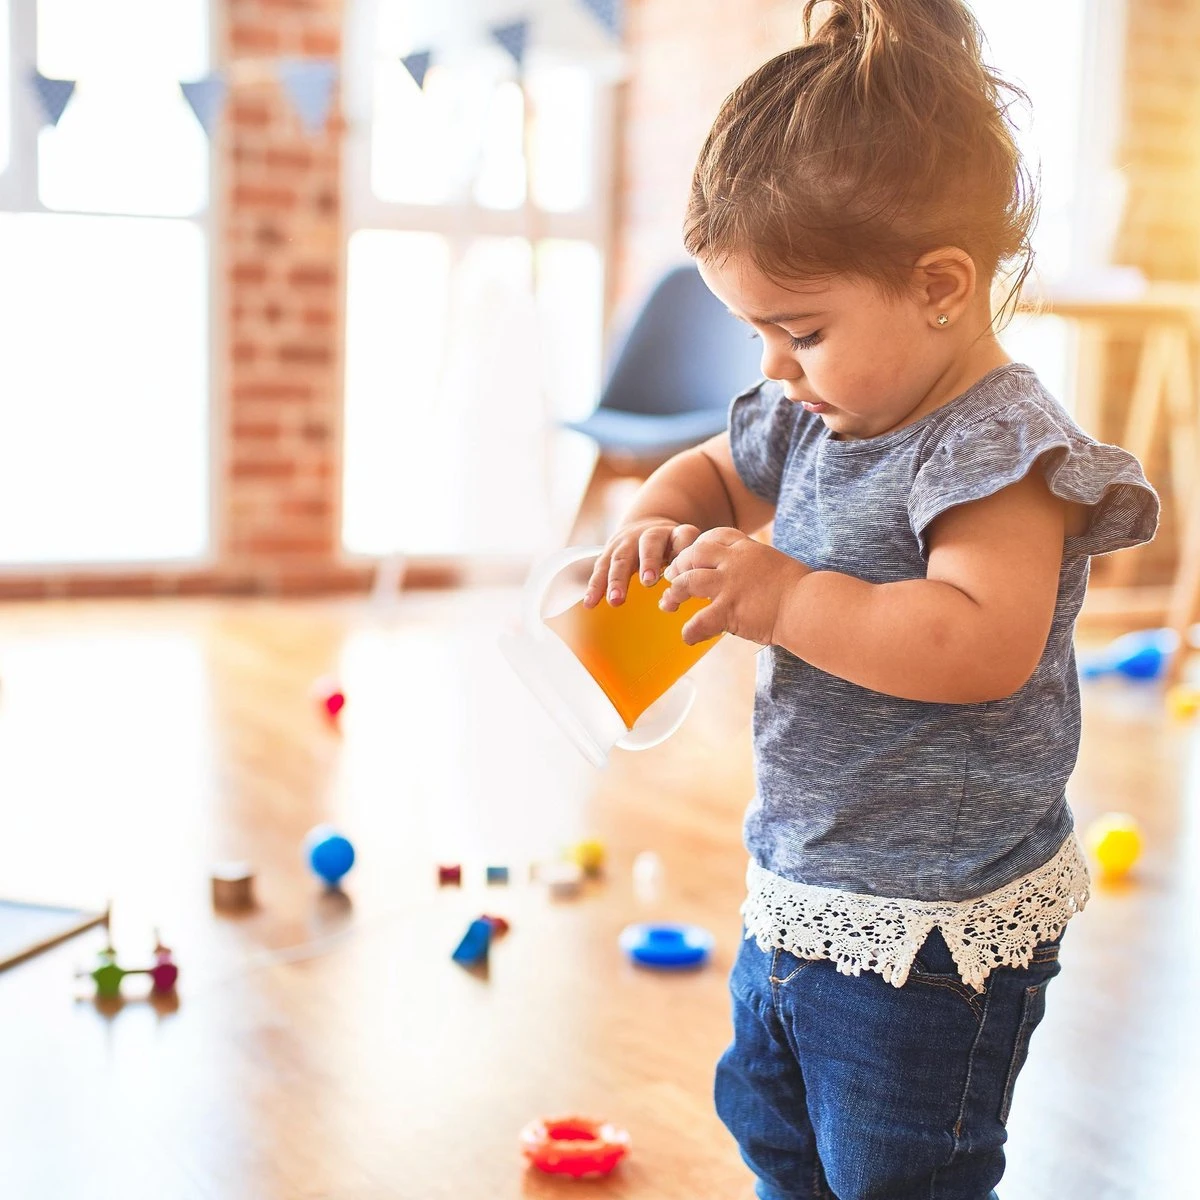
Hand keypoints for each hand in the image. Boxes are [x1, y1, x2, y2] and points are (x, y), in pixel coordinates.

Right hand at [584, 519, 703, 607]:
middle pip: (648, 545)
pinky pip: (600, 569)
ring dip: (616, 580)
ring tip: (615, 601)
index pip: (682, 537)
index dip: (681, 549)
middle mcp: (648, 534)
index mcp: (673, 533)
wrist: (645, 527)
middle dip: (648, 562)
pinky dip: (595, 586)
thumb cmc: (671, 547)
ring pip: (620, 558)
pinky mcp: (608, 554)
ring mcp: (625, 543)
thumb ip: (687, 565)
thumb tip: (679, 594)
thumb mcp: (684, 549)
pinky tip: (590, 603)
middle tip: (649, 581)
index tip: (680, 568)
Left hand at [660, 528, 807, 645]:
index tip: (693, 557)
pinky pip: (699, 621)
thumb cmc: (803, 591)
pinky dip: (690, 631)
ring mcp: (730, 585)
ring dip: (675, 593)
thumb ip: (759, 567)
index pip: (715, 536)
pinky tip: (688, 637)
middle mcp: (735, 562)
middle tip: (671, 579)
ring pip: (687, 582)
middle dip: (679, 565)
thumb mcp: (778, 566)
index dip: (699, 546)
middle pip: (694, 554)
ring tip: (669, 604)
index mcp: (748, 548)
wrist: (811, 606)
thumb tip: (754, 578)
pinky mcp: (729, 610)